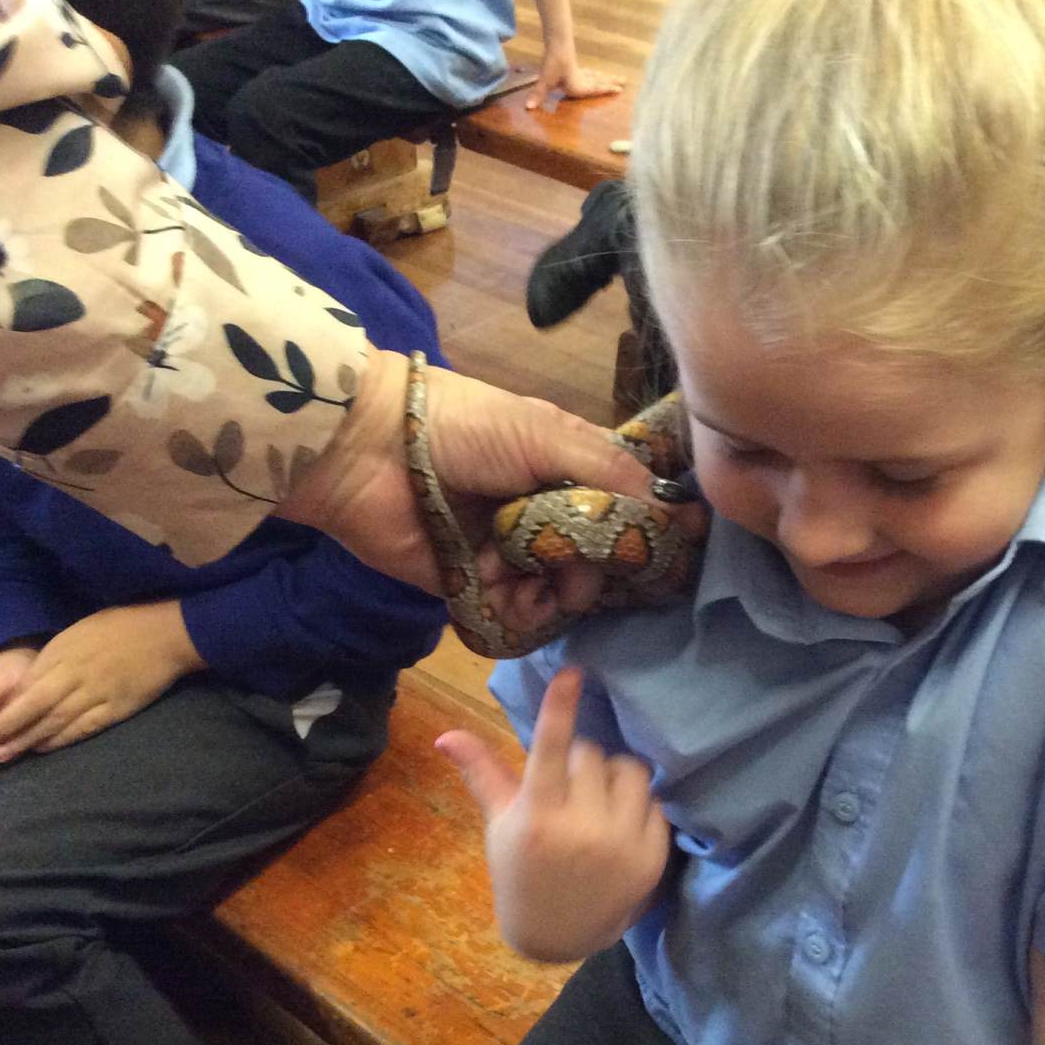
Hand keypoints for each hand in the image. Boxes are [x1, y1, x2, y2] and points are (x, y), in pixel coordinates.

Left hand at [0, 602, 203, 762]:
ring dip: (27, 740)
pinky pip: (83, 728)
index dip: (3, 707)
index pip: (25, 685)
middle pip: (33, 707)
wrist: (167, 633)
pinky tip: (43, 748)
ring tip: (4, 755)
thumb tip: (33, 680)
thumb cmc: (124, 625)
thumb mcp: (81, 629)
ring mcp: (96, 692)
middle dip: (6, 729)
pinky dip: (60, 740)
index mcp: (64, 651)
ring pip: (54, 721)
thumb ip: (57, 654)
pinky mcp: (116, 707)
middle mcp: (75, 673)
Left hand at [277, 353, 704, 607]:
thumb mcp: (546, 434)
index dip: (646, 528)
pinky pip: (515, 614)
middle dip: (600, 567)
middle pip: (596, 556)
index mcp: (563, 468)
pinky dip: (524, 613)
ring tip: (550, 583)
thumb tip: (673, 512)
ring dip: (563, 592)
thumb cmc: (465, 429)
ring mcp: (508, 552)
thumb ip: (610, 473)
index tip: (676, 545)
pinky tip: (517, 598)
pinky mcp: (472, 586)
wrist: (369, 451)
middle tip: (590, 564)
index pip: (620, 505)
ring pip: (560, 590)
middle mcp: (541, 512)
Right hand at [438, 668, 671, 961]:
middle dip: (581, 760)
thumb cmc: (521, 873)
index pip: (550, 749)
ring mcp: (621, 844)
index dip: (560, 707)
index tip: (573, 671)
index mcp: (537, 817)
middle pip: (593, 754)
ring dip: (615, 775)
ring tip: (597, 797)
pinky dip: (638, 805)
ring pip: (631, 772)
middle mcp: (581, 829)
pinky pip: (655, 803)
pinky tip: (618, 824)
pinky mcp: (652, 858)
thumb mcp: (500, 825)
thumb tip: (445, 735)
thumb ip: (482, 775)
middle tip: (569, 783)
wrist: (557, 935)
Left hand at [526, 50, 622, 111]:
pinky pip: (589, 72)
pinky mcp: (574, 65)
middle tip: (624, 82)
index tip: (619, 90)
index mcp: (578, 85)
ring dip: (605, 78)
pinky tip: (594, 73)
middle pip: (599, 81)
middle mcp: (582, 79)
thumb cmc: (553, 63)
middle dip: (610, 83)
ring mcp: (579, 71)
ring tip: (616, 78)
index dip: (606, 90)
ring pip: (595, 76)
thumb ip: (538, 94)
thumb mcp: (545, 81)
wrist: (555, 43)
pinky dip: (595, 74)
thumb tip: (528, 108)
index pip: (595, 89)